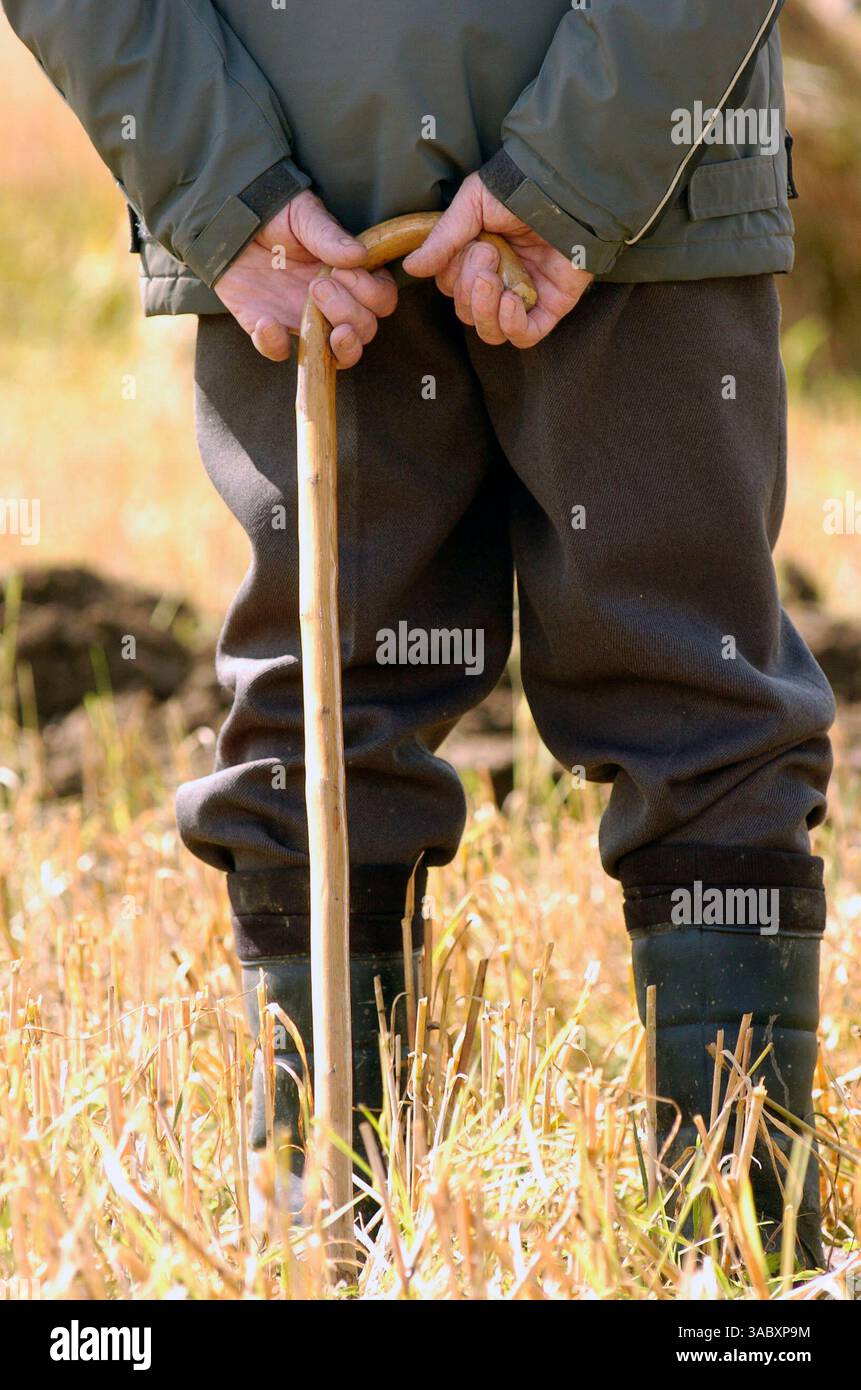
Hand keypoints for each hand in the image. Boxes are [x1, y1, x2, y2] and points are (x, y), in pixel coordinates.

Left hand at [213, 189, 397, 366]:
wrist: (231, 221)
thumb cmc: (276, 214)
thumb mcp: (304, 215)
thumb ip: (328, 235)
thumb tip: (359, 255)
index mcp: (349, 276)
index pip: (382, 301)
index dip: (371, 294)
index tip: (343, 272)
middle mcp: (334, 304)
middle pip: (365, 330)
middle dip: (349, 313)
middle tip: (318, 286)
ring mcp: (305, 321)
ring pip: (338, 356)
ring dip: (335, 346)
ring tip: (315, 317)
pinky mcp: (270, 329)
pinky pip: (279, 352)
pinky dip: (275, 345)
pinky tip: (267, 322)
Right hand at [403, 172, 592, 346]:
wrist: (566, 189)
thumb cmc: (520, 189)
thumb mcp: (472, 204)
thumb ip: (443, 239)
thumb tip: (411, 267)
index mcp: (479, 258)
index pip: (451, 288)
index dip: (454, 276)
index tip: (473, 245)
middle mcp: (499, 281)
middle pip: (467, 313)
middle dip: (468, 289)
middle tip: (488, 255)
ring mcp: (524, 297)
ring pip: (491, 332)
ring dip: (483, 311)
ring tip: (493, 281)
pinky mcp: (550, 307)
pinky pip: (524, 337)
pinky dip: (511, 326)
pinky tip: (509, 301)